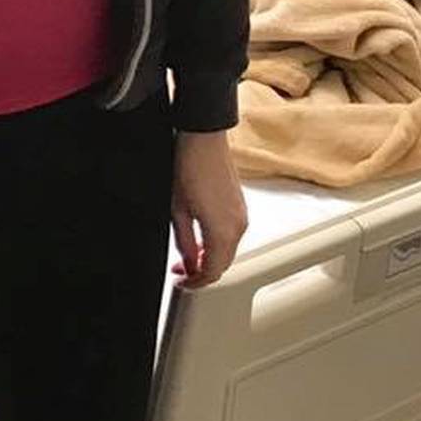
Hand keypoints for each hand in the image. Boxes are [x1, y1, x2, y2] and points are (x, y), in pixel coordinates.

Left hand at [171, 130, 247, 288]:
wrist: (203, 137)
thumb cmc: (188, 166)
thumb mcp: (177, 209)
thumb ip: (185, 242)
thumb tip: (187, 262)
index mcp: (223, 232)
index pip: (212, 272)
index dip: (196, 282)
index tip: (182, 283)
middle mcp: (239, 227)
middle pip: (223, 264)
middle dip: (202, 271)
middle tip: (180, 271)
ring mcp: (242, 216)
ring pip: (227, 250)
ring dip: (209, 257)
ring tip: (187, 255)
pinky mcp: (240, 206)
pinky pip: (231, 235)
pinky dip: (217, 243)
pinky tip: (201, 238)